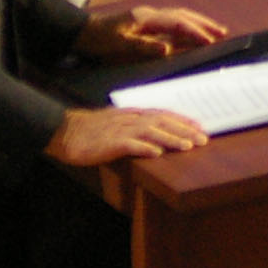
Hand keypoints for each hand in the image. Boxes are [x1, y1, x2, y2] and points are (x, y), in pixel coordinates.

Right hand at [44, 105, 208, 164]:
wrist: (65, 132)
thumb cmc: (90, 130)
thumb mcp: (116, 123)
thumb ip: (135, 125)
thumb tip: (156, 133)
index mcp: (132, 114)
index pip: (162, 114)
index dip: (181, 120)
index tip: (199, 126)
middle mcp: (129, 119)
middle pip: (162, 122)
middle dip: (184, 130)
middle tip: (203, 139)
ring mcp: (120, 130)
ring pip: (151, 132)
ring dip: (170, 139)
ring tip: (187, 146)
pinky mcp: (109, 143)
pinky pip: (130, 145)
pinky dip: (144, 148)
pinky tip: (157, 154)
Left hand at [76, 3, 226, 61]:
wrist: (81, 32)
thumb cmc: (99, 40)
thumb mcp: (119, 46)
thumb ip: (143, 47)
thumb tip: (168, 48)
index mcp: (146, 18)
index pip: (177, 23)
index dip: (195, 32)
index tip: (211, 41)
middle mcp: (150, 14)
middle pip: (183, 16)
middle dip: (203, 24)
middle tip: (223, 33)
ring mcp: (148, 17)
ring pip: (179, 17)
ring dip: (197, 23)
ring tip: (215, 31)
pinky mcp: (145, 23)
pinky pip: (172, 23)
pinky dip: (186, 27)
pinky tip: (192, 33)